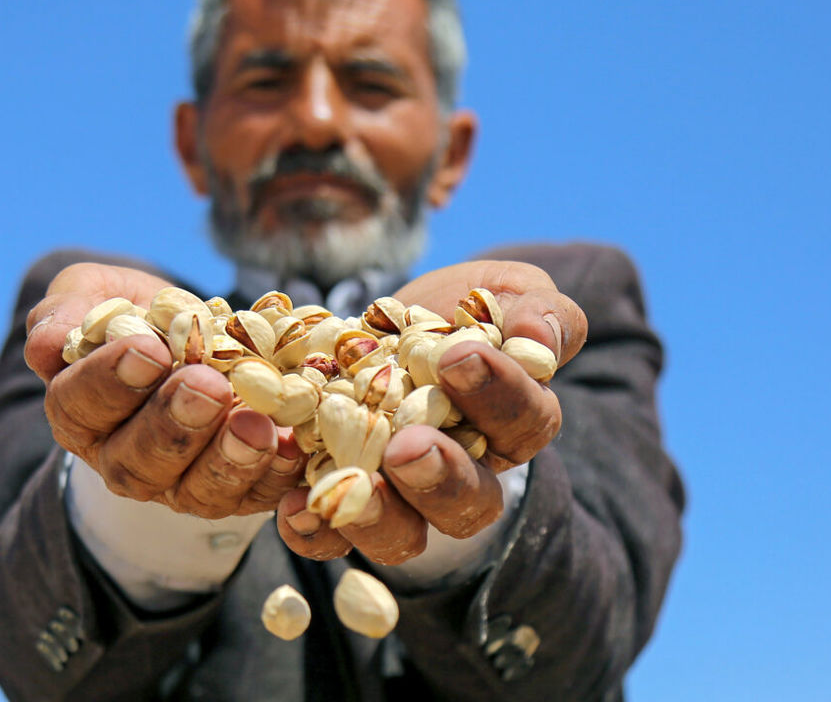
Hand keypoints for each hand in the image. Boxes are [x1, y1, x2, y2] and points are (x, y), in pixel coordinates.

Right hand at [23, 262, 305, 517]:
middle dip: (174, 424)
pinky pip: (258, 497)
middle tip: (206, 386)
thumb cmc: (137, 314)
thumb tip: (44, 345)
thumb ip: (67, 311)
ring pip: (199, 491)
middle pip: (139, 461)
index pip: (80, 405)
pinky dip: (279, 477)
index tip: (150, 349)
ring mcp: (183, 484)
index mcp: (81, 413)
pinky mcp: (239, 492)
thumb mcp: (96, 294)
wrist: (197, 338)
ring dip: (229, 460)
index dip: (111, 381)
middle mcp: (125, 460)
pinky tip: (296, 445)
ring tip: (255, 425)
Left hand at [277, 260, 586, 564]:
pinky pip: (332, 538)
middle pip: (469, 501)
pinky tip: (292, 505)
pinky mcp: (343, 500)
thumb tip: (538, 337)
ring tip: (350, 487)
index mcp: (511, 423)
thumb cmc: (459, 309)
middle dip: (439, 478)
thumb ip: (538, 311)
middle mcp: (462, 474)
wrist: (385, 325)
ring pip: (404, 534)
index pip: (524, 421)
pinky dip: (313, 531)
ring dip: (377, 518)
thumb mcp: (506, 291)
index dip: (498, 394)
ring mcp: (401, 496)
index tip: (459, 356)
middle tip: (408, 447)